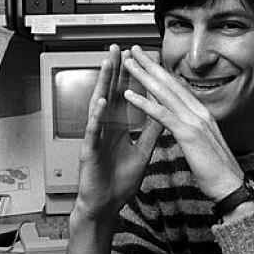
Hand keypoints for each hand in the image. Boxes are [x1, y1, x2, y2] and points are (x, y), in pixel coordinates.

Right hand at [72, 44, 163, 225]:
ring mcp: (95, 138)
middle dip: (113, 70)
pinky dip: (96, 117)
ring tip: (107, 65)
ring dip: (102, 85)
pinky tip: (100, 103)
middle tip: (117, 47)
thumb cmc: (119, 181)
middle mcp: (104, 128)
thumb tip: (164, 113)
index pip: (123, 96)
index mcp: (117, 127)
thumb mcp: (142, 151)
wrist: (106, 205)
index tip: (136, 57)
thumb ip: (150, 132)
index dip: (129, 77)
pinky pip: (92, 131)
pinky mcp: (89, 151)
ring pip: (97, 106)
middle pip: (109, 93)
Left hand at [122, 45, 243, 201]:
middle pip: (171, 83)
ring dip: (143, 76)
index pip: (179, 88)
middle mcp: (200, 112)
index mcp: (203, 115)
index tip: (148, 62)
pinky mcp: (189, 134)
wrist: (231, 186)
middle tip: (133, 50)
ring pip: (164, 93)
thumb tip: (185, 125)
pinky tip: (129, 95)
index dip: (162, 73)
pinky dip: (144, 103)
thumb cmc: (218, 171)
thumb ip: (194, 130)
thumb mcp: (204, 145)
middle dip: (151, 65)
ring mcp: (195, 121)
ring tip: (127, 63)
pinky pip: (162, 115)